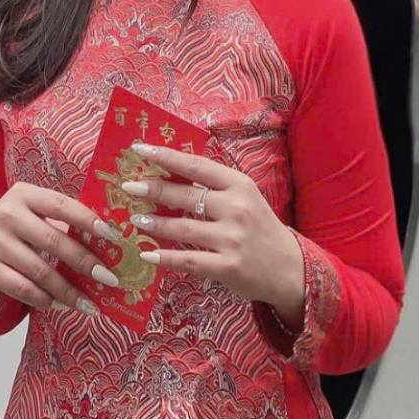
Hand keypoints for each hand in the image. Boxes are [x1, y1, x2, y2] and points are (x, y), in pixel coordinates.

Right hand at [0, 182, 121, 313]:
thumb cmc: (18, 228)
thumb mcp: (35, 214)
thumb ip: (64, 221)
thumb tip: (109, 244)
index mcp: (24, 194)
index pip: (62, 205)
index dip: (88, 220)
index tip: (113, 237)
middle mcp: (7, 215)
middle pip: (54, 241)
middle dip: (85, 262)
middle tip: (109, 279)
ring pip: (41, 271)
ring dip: (69, 291)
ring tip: (90, 303)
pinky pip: (24, 289)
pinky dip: (46, 300)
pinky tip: (62, 305)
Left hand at [120, 142, 303, 312]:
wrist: (290, 268)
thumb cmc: (260, 228)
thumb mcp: (245, 199)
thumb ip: (215, 187)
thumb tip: (170, 173)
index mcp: (240, 186)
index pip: (197, 166)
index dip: (167, 157)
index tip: (141, 150)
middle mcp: (236, 209)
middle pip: (185, 196)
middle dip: (153, 190)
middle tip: (128, 187)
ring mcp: (232, 239)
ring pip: (182, 228)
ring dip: (154, 224)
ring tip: (135, 218)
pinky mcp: (227, 266)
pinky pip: (187, 260)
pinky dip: (164, 258)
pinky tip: (147, 255)